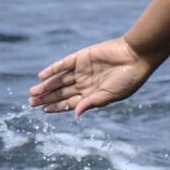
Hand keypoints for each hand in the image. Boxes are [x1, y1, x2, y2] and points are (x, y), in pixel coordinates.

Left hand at [29, 38, 153, 116]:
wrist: (138, 55)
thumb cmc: (129, 78)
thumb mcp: (111, 94)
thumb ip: (92, 103)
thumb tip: (75, 114)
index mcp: (93, 94)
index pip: (70, 102)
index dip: (57, 107)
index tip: (43, 110)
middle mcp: (86, 82)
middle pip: (62, 92)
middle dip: (47, 98)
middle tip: (31, 102)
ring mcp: (83, 70)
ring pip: (60, 79)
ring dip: (47, 86)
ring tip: (33, 93)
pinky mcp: (82, 57)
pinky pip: (63, 64)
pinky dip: (53, 70)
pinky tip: (42, 76)